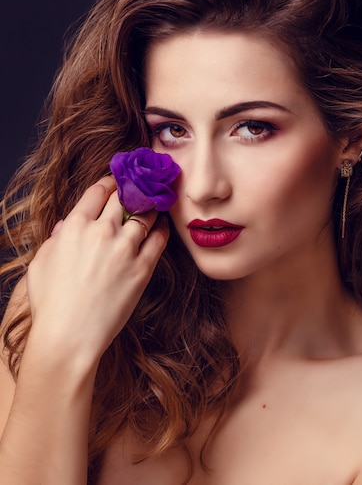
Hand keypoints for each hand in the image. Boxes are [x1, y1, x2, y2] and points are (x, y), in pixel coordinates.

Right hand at [26, 176, 168, 365]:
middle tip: (140, 189)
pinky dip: (162, 229)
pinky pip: (159, 239)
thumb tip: (66, 227)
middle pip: (124, 199)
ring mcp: (124, 248)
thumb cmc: (50, 304)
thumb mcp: (40, 264)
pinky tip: (163, 226)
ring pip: (145, 215)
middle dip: (132, 191)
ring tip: (155, 206)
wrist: (69, 336)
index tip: (116, 182)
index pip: (97, 192)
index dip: (109, 183)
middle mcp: (102, 231)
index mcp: (75, 226)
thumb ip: (55, 239)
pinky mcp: (142, 268)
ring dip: (151, 208)